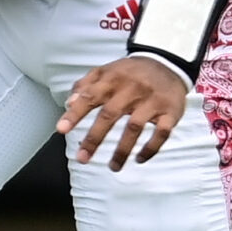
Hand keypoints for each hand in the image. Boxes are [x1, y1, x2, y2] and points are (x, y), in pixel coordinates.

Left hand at [59, 55, 189, 171]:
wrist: (167, 63)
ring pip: (135, 127)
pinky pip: (161, 133)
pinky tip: (139, 159)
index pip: (90, 96)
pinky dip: (151, 148)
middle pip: (110, 114)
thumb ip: (86, 85)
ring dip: (122, 150)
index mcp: (113, 79)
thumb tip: (69, 103)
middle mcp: (131, 89)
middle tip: (82, 157)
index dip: (75, 113)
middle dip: (94, 138)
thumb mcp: (107, 71)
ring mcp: (152, 101)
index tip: (61, 129)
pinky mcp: (170, 112)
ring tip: (113, 167)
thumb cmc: (131, 73)